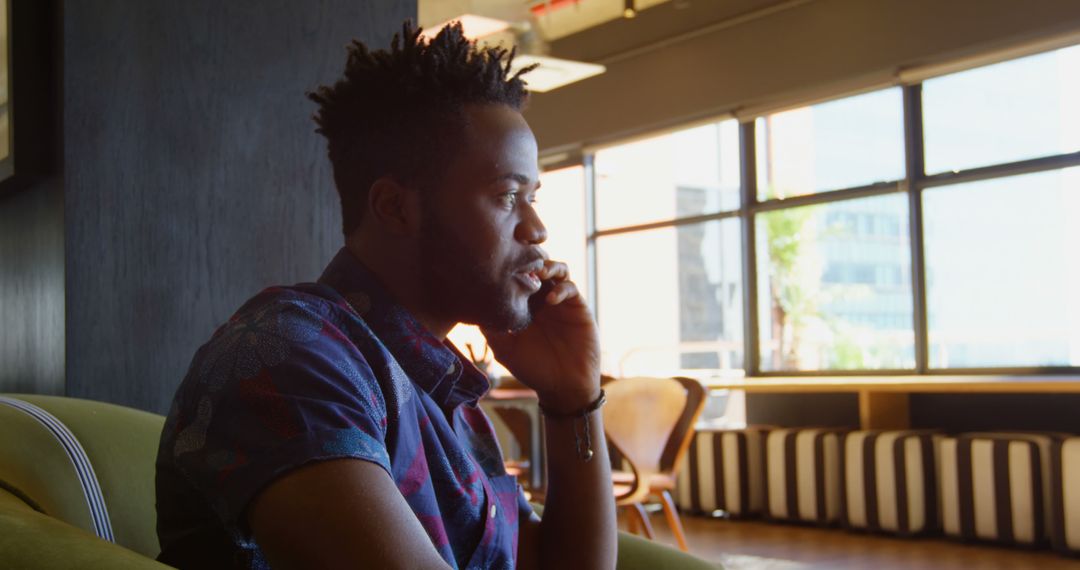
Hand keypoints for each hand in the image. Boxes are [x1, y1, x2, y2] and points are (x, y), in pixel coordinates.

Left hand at [481, 260, 600, 412]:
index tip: (500, 262)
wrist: (563, 386)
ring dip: (548, 266)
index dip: (511, 264)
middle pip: (537, 264)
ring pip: (557, 269)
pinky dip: (561, 288)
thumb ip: (491, 327)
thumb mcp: (504, 348)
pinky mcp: (577, 308)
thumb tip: (471, 305)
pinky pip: (571, 288)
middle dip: (530, 258)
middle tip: (521, 262)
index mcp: (523, 303)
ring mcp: (560, 301)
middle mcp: (541, 297)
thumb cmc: (532, 368)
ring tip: (538, 273)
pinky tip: (550, 300)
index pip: (517, 274)